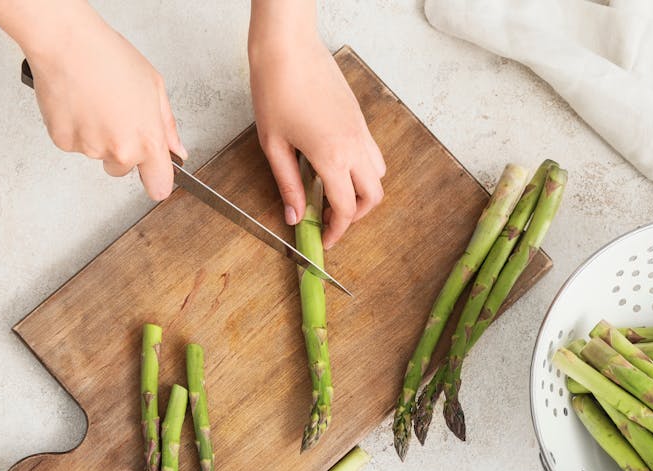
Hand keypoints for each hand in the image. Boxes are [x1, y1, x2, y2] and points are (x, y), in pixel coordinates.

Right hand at [0, 0, 184, 200]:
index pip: (159, 186)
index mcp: (147, 140)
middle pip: (123, 170)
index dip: (158, 181)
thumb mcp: (154, 87)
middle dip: (122, 150)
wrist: (67, 44)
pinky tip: (79, 105)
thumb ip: (167, 126)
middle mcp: (119, 150)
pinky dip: (76, 130)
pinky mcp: (63, 142)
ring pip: (98, 155)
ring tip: (96, 103)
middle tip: (116, 116)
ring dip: (98, 137)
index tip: (155, 175)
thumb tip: (176, 150)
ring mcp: (90, 148)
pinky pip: (74, 145)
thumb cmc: (110, 58)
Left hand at [249, 22, 384, 247]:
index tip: (325, 240)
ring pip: (378, 175)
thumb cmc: (276, 91)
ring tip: (334, 196)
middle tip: (331, 220)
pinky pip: (373, 154)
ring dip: (362, 193)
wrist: (288, 49)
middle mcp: (354, 146)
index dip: (336, 231)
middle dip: (355, 216)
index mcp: (332, 157)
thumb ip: (288, 185)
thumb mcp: (274, 146)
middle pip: (373, 197)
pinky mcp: (360, 119)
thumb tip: (296, 217)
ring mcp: (361, 131)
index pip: (345, 209)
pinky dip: (363, 171)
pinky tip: (336, 168)